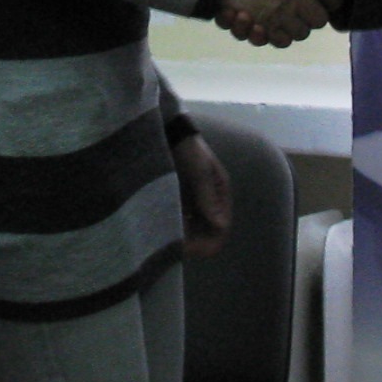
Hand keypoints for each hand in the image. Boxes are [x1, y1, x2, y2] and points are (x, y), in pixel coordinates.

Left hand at [174, 131, 233, 260]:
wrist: (168, 132)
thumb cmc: (188, 148)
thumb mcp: (200, 171)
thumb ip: (207, 197)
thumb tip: (220, 226)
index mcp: (221, 195)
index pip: (220, 229)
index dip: (207, 243)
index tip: (188, 249)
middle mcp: (209, 202)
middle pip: (206, 234)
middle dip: (193, 243)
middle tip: (172, 246)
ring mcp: (194, 203)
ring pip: (192, 231)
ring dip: (182, 237)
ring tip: (164, 237)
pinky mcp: (179, 201)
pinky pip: (180, 222)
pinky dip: (173, 227)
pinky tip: (160, 227)